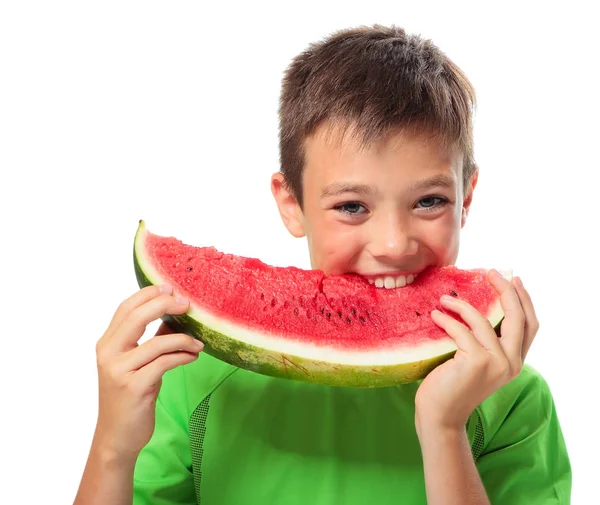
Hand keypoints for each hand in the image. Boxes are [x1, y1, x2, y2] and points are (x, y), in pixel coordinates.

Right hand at [93, 284, 202, 460]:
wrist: (117, 436)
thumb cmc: (130, 397)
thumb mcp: (137, 364)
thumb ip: (151, 340)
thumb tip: (174, 316)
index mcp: (107, 344)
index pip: (125, 308)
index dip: (148, 294)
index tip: (171, 288)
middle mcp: (109, 354)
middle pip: (136, 316)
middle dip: (164, 304)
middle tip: (187, 304)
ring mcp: (120, 371)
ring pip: (157, 342)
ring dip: (183, 339)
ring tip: (198, 343)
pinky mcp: (134, 387)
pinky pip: (165, 363)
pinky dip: (183, 356)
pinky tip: (193, 356)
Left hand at [414, 269, 538, 434]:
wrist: (440, 416)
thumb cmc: (453, 385)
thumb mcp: (477, 361)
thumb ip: (485, 340)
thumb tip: (479, 304)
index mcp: (515, 362)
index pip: (530, 325)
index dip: (524, 299)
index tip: (512, 278)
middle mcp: (512, 363)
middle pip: (517, 316)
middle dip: (505, 289)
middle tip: (489, 272)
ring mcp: (496, 363)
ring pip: (483, 320)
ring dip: (461, 305)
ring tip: (444, 299)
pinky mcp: (476, 362)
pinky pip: (461, 330)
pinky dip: (447, 319)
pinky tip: (435, 316)